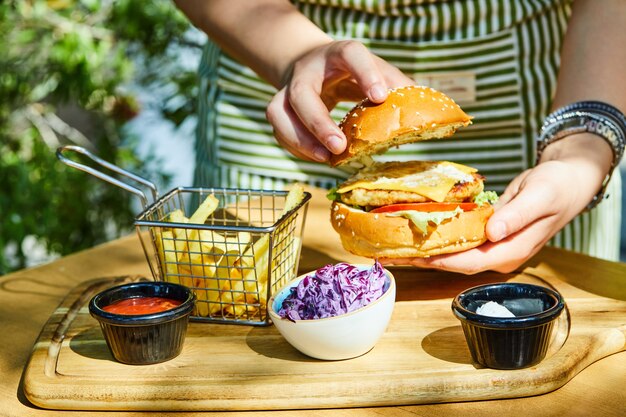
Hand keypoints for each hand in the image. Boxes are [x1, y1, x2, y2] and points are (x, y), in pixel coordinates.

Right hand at [266, 40, 413, 162]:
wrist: (312, 66)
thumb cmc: (351, 72)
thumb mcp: (373, 69)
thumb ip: (395, 84)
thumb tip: (421, 109)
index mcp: (338, 54)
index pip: (350, 54)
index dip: (366, 73)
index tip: (381, 96)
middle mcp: (308, 70)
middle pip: (302, 92)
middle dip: (318, 122)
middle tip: (339, 146)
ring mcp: (287, 89)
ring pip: (279, 113)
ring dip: (299, 140)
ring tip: (324, 158)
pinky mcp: (279, 109)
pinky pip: (279, 130)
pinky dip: (297, 148)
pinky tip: (318, 156)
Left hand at [381, 157, 604, 273]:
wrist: (568, 181)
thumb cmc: (556, 187)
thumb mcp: (539, 196)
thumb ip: (516, 215)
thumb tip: (492, 233)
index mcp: (511, 251)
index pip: (468, 262)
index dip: (439, 261)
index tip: (413, 257)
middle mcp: (498, 254)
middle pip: (454, 262)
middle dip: (422, 260)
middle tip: (389, 255)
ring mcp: (492, 246)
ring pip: (453, 253)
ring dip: (424, 251)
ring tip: (394, 247)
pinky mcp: (486, 235)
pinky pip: (458, 240)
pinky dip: (437, 237)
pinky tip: (416, 232)